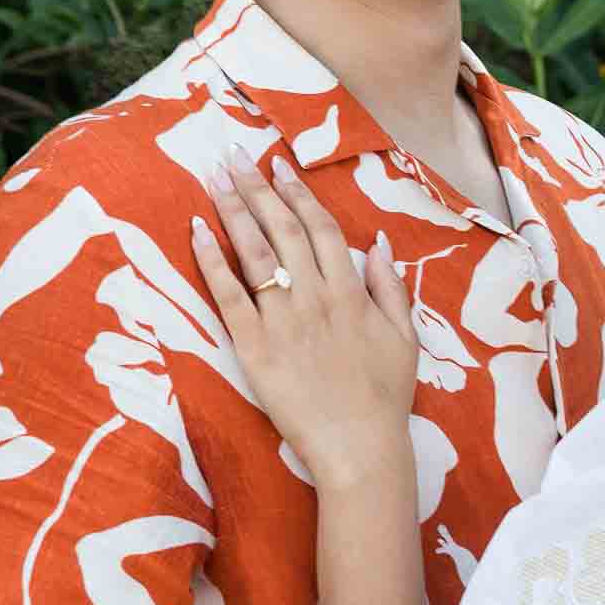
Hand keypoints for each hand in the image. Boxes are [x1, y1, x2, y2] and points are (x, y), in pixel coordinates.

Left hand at [191, 144, 418, 486]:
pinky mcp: (254, 347)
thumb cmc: (385, 396)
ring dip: (233, 211)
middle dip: (256, 188)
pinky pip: (228, 295)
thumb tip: (378, 241)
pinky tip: (199, 231)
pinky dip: (212, 260)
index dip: (297, 194)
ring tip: (214, 179)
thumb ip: (390, 286)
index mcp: (351, 290)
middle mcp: (315, 295)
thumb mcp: (404, 336)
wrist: (360, 448)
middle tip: (234, 156)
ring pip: (254, 252)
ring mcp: (282, 320)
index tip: (278, 166)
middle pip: (282, 229)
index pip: (320, 227)